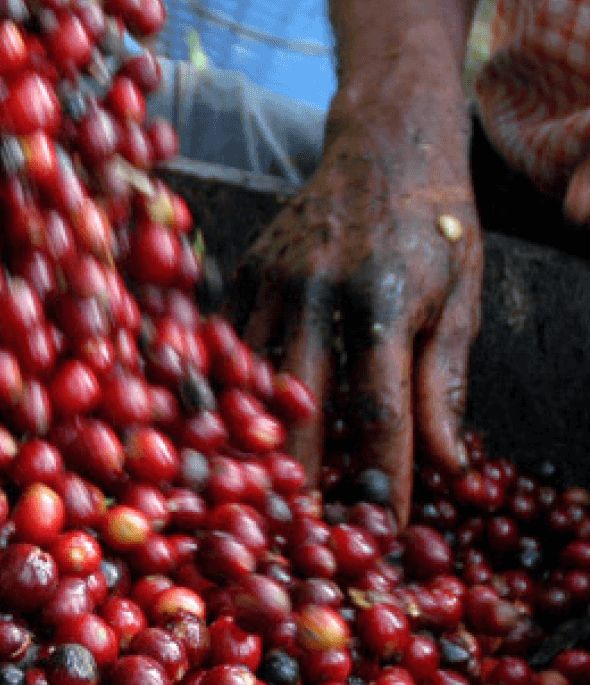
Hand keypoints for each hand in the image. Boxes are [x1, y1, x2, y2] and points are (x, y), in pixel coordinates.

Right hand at [235, 101, 482, 525]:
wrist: (384, 146)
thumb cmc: (437, 228)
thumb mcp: (464, 298)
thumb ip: (447, 384)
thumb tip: (452, 471)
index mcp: (386, 295)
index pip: (380, 407)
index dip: (380, 475)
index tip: (380, 531)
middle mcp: (317, 287)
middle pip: (299, 403)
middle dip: (299, 477)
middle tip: (298, 538)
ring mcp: (270, 277)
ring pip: (248, 378)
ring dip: (251, 442)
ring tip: (252, 501)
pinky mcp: (241, 272)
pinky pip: (223, 346)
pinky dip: (222, 395)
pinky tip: (220, 437)